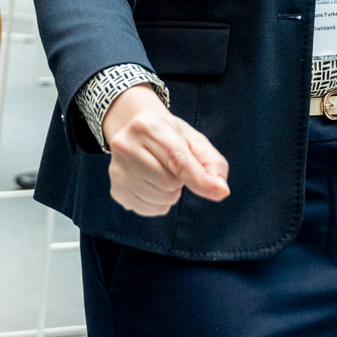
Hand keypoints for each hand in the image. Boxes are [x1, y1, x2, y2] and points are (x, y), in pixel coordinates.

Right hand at [102, 85, 229, 216]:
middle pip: (169, 182)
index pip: (177, 159)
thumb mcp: (191, 137)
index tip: (220, 191)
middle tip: (172, 165)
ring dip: (170, 193)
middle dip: (180, 180)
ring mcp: (117, 170)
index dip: (200, 179)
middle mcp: (125, 146)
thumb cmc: (167, 135)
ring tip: (161, 173)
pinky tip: (152, 185)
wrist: (134, 132)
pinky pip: (150, 210)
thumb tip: (220, 188)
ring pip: (161, 199)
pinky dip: (159, 203)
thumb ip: (210, 160)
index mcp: (147, 126)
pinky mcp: (116, 190)